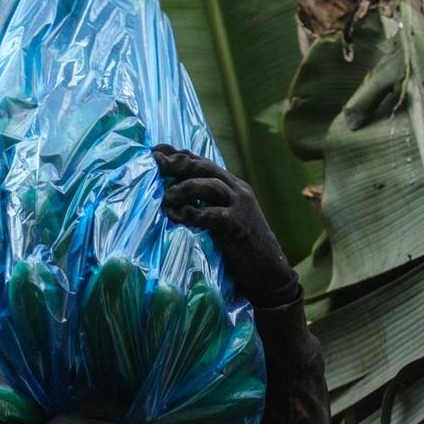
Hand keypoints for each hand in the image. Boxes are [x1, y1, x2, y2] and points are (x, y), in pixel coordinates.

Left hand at [153, 145, 299, 306]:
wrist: (268, 271)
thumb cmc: (239, 246)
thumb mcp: (222, 217)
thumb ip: (205, 203)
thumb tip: (170, 195)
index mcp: (232, 185)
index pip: (202, 162)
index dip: (178, 154)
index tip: (155, 151)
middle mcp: (237, 190)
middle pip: (205, 167)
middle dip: (179, 163)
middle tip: (156, 165)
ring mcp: (241, 207)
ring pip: (212, 185)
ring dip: (185, 189)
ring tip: (166, 198)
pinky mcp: (240, 226)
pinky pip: (215, 215)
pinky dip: (195, 214)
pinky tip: (179, 217)